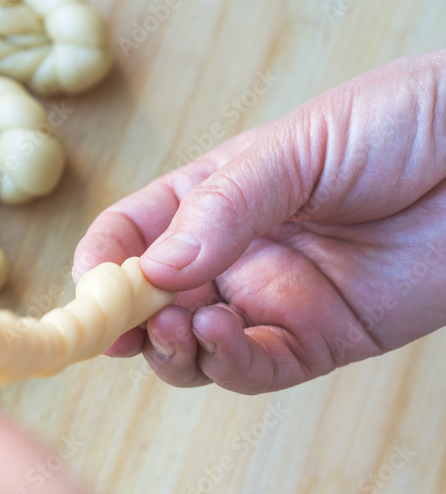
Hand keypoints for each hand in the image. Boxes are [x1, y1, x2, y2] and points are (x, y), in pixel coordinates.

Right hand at [75, 49, 445, 392]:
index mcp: (214, 197)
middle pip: (153, 303)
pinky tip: (221, 336)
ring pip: (194, 349)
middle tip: (125, 326)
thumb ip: (223, 208)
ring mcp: (271, 301)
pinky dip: (228, 363)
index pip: (134, 234)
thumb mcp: (298, 149)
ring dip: (173, 349)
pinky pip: (256, 369)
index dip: (103, 263)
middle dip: (129, 320)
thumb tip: (151, 270)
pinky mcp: (319, 340)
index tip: (91, 288)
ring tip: (180, 327)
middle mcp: (233, 254)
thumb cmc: (402, 124)